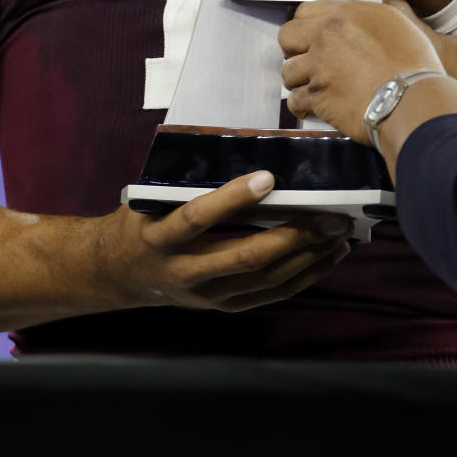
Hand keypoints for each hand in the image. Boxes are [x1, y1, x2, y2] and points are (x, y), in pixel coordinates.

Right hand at [98, 171, 352, 312]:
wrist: (118, 273)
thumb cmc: (141, 221)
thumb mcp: (151, 198)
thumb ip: (188, 183)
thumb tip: (242, 149)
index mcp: (159, 237)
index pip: (198, 217)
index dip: (233, 198)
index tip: (268, 177)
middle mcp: (183, 272)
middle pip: (245, 257)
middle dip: (293, 236)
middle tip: (329, 214)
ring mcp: (206, 296)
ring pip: (264, 280)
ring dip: (307, 258)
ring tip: (337, 234)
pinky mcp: (223, 307)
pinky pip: (270, 295)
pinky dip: (303, 277)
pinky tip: (326, 258)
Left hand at [279, 0, 443, 141]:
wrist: (414, 99)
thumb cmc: (413, 64)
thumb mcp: (392, 22)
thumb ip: (361, 20)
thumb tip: (349, 26)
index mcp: (344, 15)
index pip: (303, 11)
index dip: (305, 26)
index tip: (308, 37)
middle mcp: (326, 36)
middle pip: (286, 37)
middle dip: (294, 50)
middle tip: (307, 61)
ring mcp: (318, 67)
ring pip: (288, 71)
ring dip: (299, 80)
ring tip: (314, 86)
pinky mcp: (317, 97)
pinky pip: (295, 101)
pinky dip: (303, 106)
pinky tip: (314, 107)